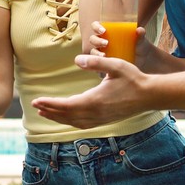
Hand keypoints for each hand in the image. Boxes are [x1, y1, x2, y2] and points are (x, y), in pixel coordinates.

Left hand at [31, 54, 153, 127]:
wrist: (149, 96)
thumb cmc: (133, 78)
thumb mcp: (115, 65)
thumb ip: (96, 63)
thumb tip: (77, 59)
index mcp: (95, 101)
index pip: (66, 105)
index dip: (49, 104)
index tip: (36, 101)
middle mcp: (95, 113)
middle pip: (66, 115)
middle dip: (49, 111)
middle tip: (35, 106)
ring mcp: (100, 119)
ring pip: (74, 122)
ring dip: (58, 118)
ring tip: (45, 113)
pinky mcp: (105, 120)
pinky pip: (83, 124)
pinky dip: (70, 122)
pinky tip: (67, 118)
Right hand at [83, 24, 184, 74]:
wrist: (146, 66)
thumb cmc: (142, 51)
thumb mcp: (142, 44)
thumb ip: (140, 37)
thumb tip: (139, 30)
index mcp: (110, 35)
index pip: (97, 28)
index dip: (96, 27)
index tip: (104, 30)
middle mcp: (104, 45)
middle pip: (92, 40)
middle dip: (96, 40)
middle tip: (105, 44)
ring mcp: (103, 57)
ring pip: (92, 53)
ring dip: (95, 54)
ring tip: (103, 56)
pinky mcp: (104, 68)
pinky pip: (95, 66)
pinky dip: (95, 67)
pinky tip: (99, 70)